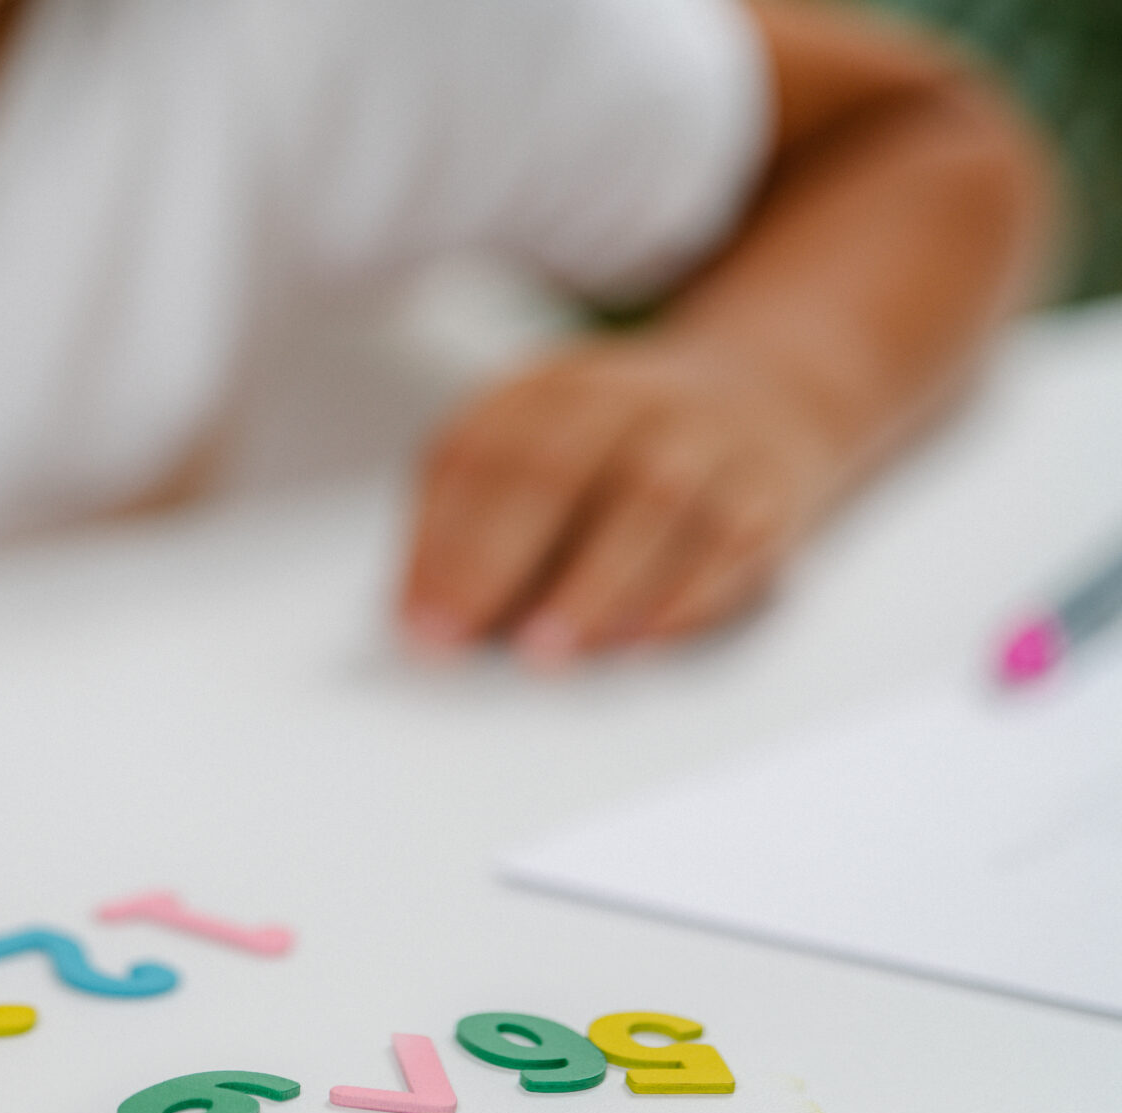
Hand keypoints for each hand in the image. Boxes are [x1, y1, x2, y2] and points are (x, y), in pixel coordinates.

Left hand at [397, 336, 853, 666]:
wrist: (766, 393)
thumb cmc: (617, 448)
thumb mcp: (533, 446)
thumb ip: (464, 518)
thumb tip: (417, 615)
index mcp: (551, 387)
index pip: (481, 449)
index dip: (440, 538)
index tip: (416, 619)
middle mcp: (629, 399)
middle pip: (557, 465)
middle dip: (499, 557)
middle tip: (461, 637)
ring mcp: (706, 438)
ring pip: (651, 501)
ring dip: (594, 585)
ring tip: (545, 653)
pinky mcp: (769, 491)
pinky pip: (730, 542)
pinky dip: (682, 598)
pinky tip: (637, 643)